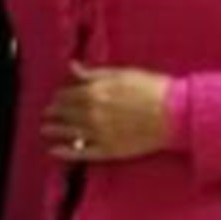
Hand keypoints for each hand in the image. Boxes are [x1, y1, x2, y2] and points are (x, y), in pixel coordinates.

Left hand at [41, 65, 171, 162]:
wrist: (175, 113)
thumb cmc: (153, 90)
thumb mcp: (122, 74)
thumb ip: (94, 73)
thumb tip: (71, 66)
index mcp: (94, 93)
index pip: (67, 95)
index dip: (60, 96)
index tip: (57, 97)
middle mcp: (91, 114)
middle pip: (65, 113)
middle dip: (54, 111)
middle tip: (48, 112)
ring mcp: (99, 134)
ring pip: (68, 132)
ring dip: (54, 130)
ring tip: (45, 129)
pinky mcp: (109, 150)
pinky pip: (81, 152)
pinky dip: (65, 152)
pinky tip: (54, 150)